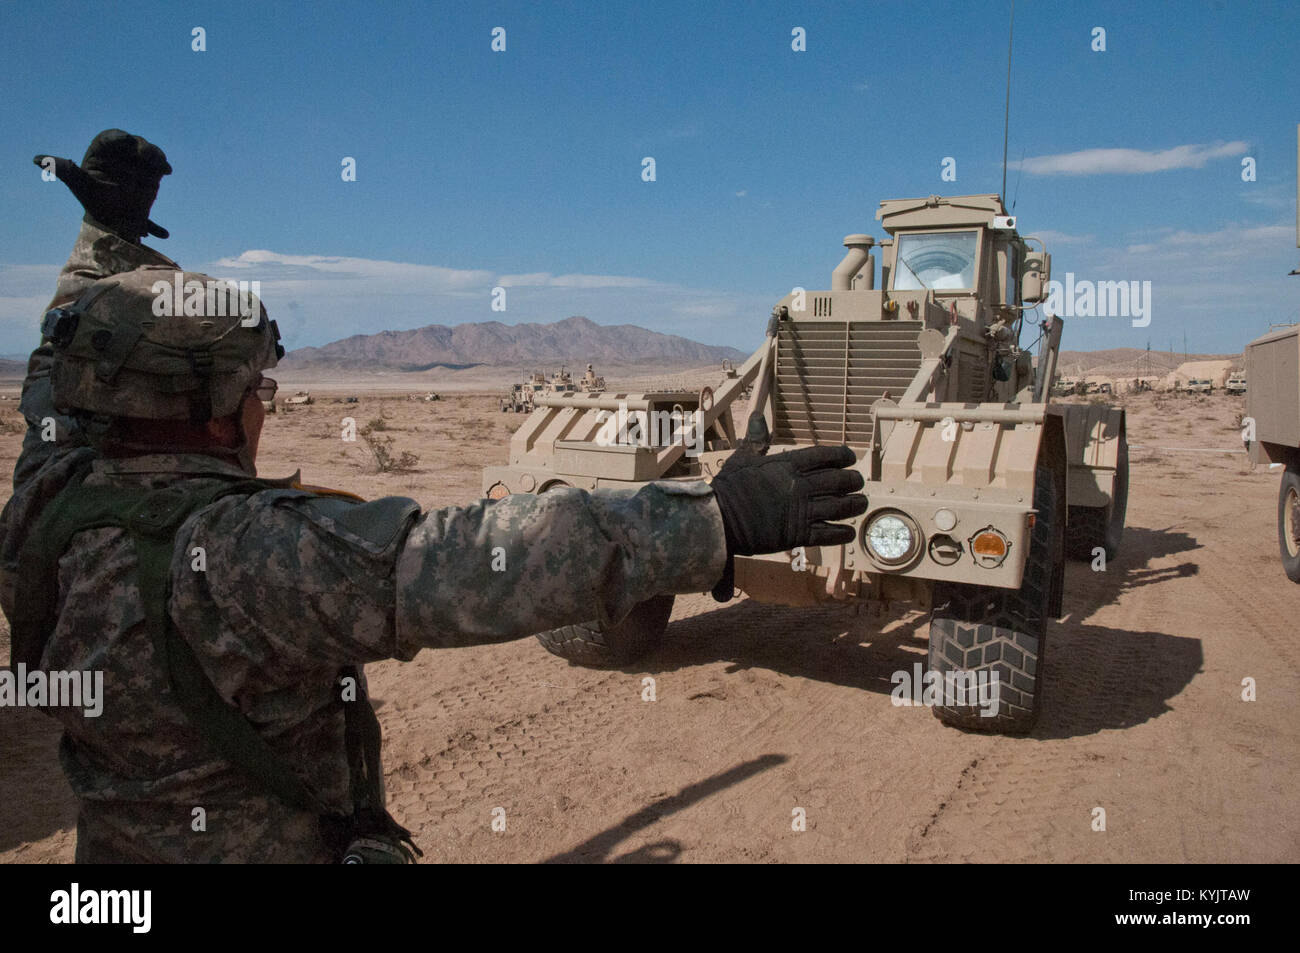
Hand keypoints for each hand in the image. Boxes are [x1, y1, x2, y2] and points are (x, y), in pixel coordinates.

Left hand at [34, 129, 170, 240]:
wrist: (118, 222)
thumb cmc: (95, 202)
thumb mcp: (79, 184)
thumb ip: (63, 169)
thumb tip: (37, 159)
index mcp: (101, 152)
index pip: (109, 138)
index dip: (117, 138)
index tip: (125, 141)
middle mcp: (120, 154)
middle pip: (133, 142)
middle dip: (141, 147)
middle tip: (144, 155)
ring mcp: (137, 162)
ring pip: (148, 151)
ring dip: (155, 155)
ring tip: (160, 167)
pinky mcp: (152, 171)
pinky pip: (159, 163)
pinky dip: (163, 164)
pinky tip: (166, 171)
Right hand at [709, 444, 867, 598]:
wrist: (719, 519)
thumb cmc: (729, 488)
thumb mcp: (743, 458)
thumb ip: (757, 439)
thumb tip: (757, 416)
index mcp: (789, 464)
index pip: (827, 455)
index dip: (844, 456)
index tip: (850, 458)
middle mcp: (800, 486)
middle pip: (842, 481)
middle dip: (854, 481)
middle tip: (857, 483)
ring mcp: (802, 511)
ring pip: (843, 506)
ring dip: (856, 504)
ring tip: (860, 503)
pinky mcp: (799, 535)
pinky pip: (832, 533)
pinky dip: (844, 532)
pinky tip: (848, 530)